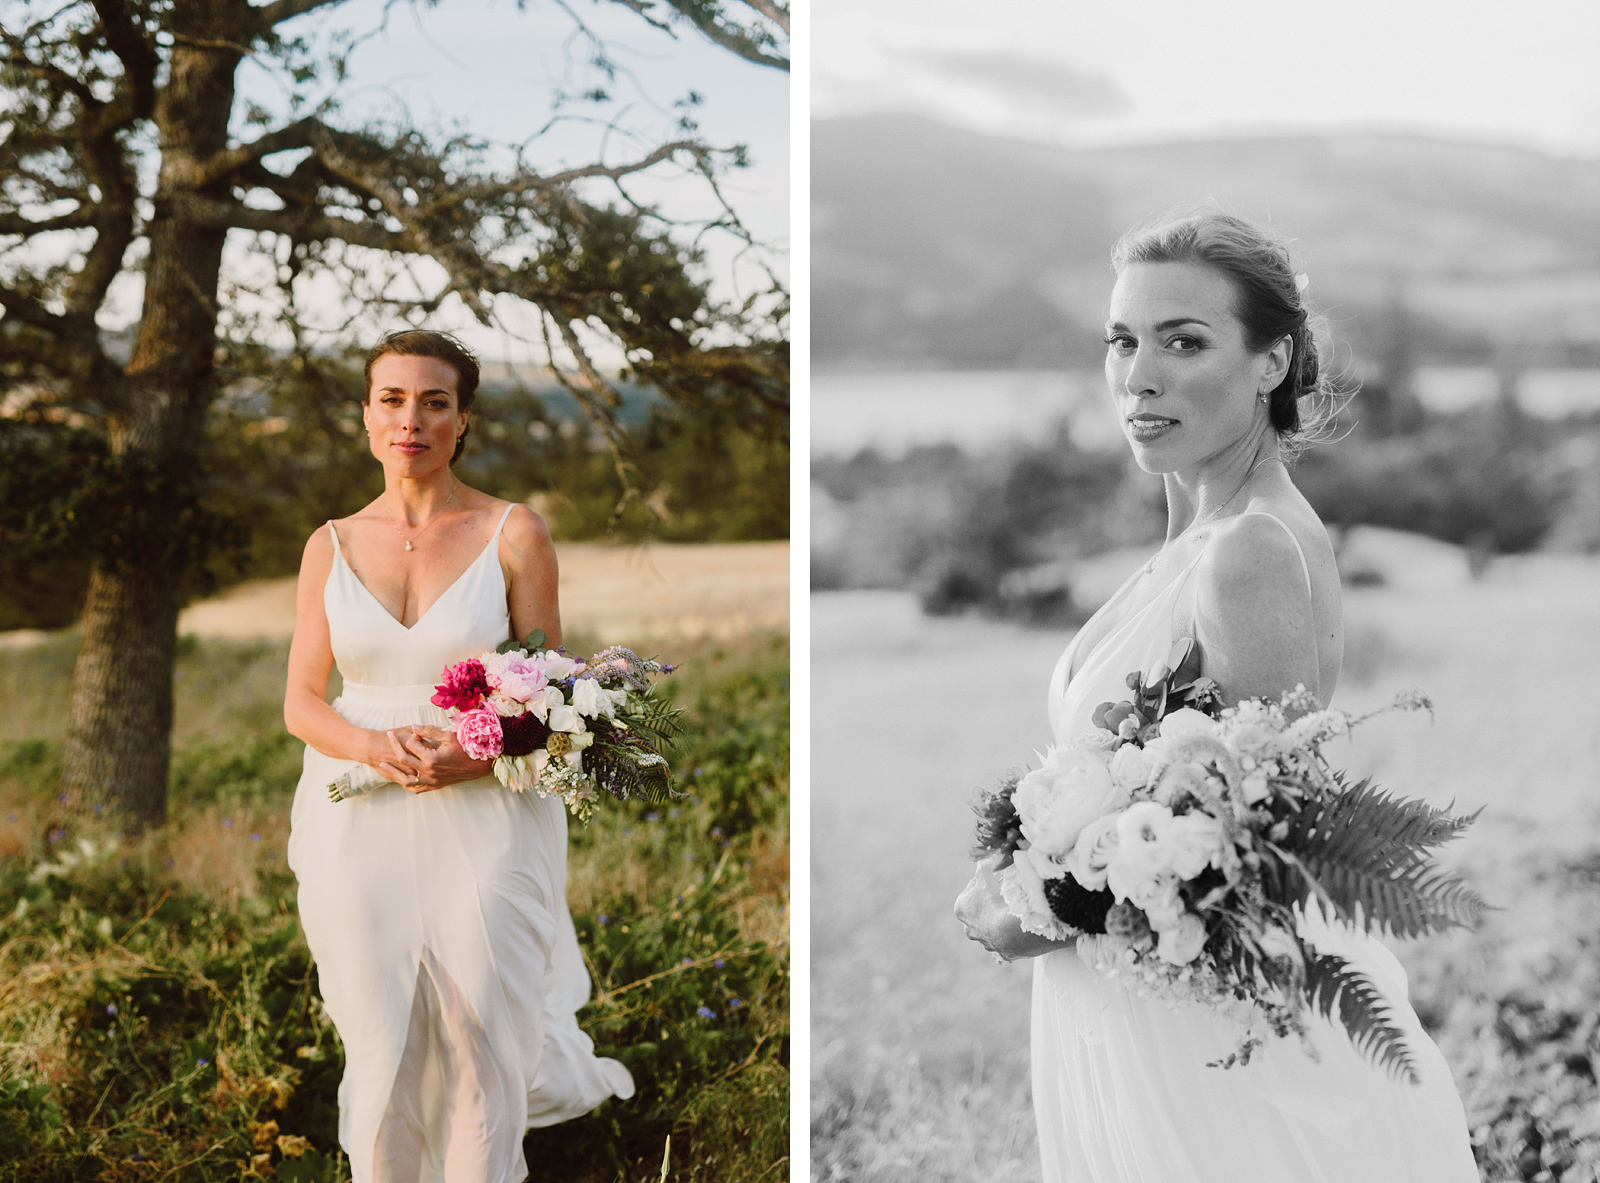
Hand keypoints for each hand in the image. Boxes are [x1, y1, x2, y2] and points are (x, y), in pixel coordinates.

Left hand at [374, 726, 492, 792]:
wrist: (479, 765)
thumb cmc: (466, 748)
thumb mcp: (449, 736)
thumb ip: (429, 731)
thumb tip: (413, 727)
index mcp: (432, 758)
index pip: (412, 744)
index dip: (412, 735)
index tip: (416, 731)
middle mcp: (429, 772)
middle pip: (404, 759)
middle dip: (394, 746)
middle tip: (389, 736)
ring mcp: (431, 781)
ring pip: (405, 778)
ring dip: (393, 771)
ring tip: (382, 764)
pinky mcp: (435, 786)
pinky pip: (416, 788)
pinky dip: (406, 783)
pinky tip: (400, 777)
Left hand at [954, 858, 1071, 962]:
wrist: (1015, 927)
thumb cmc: (998, 897)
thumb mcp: (987, 875)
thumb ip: (983, 867)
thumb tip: (983, 860)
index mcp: (961, 909)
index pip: (971, 891)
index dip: (984, 882)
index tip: (995, 877)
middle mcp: (970, 929)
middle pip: (980, 914)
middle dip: (991, 905)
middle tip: (1006, 894)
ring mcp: (987, 944)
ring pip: (993, 930)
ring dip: (1002, 921)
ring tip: (1017, 910)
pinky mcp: (1005, 954)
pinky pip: (1009, 944)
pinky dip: (1014, 937)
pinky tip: (1022, 928)